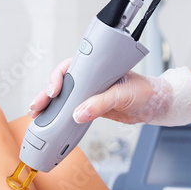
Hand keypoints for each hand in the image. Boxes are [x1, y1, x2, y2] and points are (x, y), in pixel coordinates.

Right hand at [28, 59, 190, 125]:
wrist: (154, 106)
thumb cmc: (144, 91)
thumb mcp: (123, 95)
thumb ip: (102, 103)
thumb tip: (78, 114)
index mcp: (97, 67)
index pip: (71, 67)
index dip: (58, 77)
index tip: (54, 89)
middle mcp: (90, 78)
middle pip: (62, 83)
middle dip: (46, 94)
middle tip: (37, 106)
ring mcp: (89, 93)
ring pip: (64, 97)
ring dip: (49, 106)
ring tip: (36, 115)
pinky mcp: (90, 107)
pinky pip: (71, 110)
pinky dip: (60, 116)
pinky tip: (50, 122)